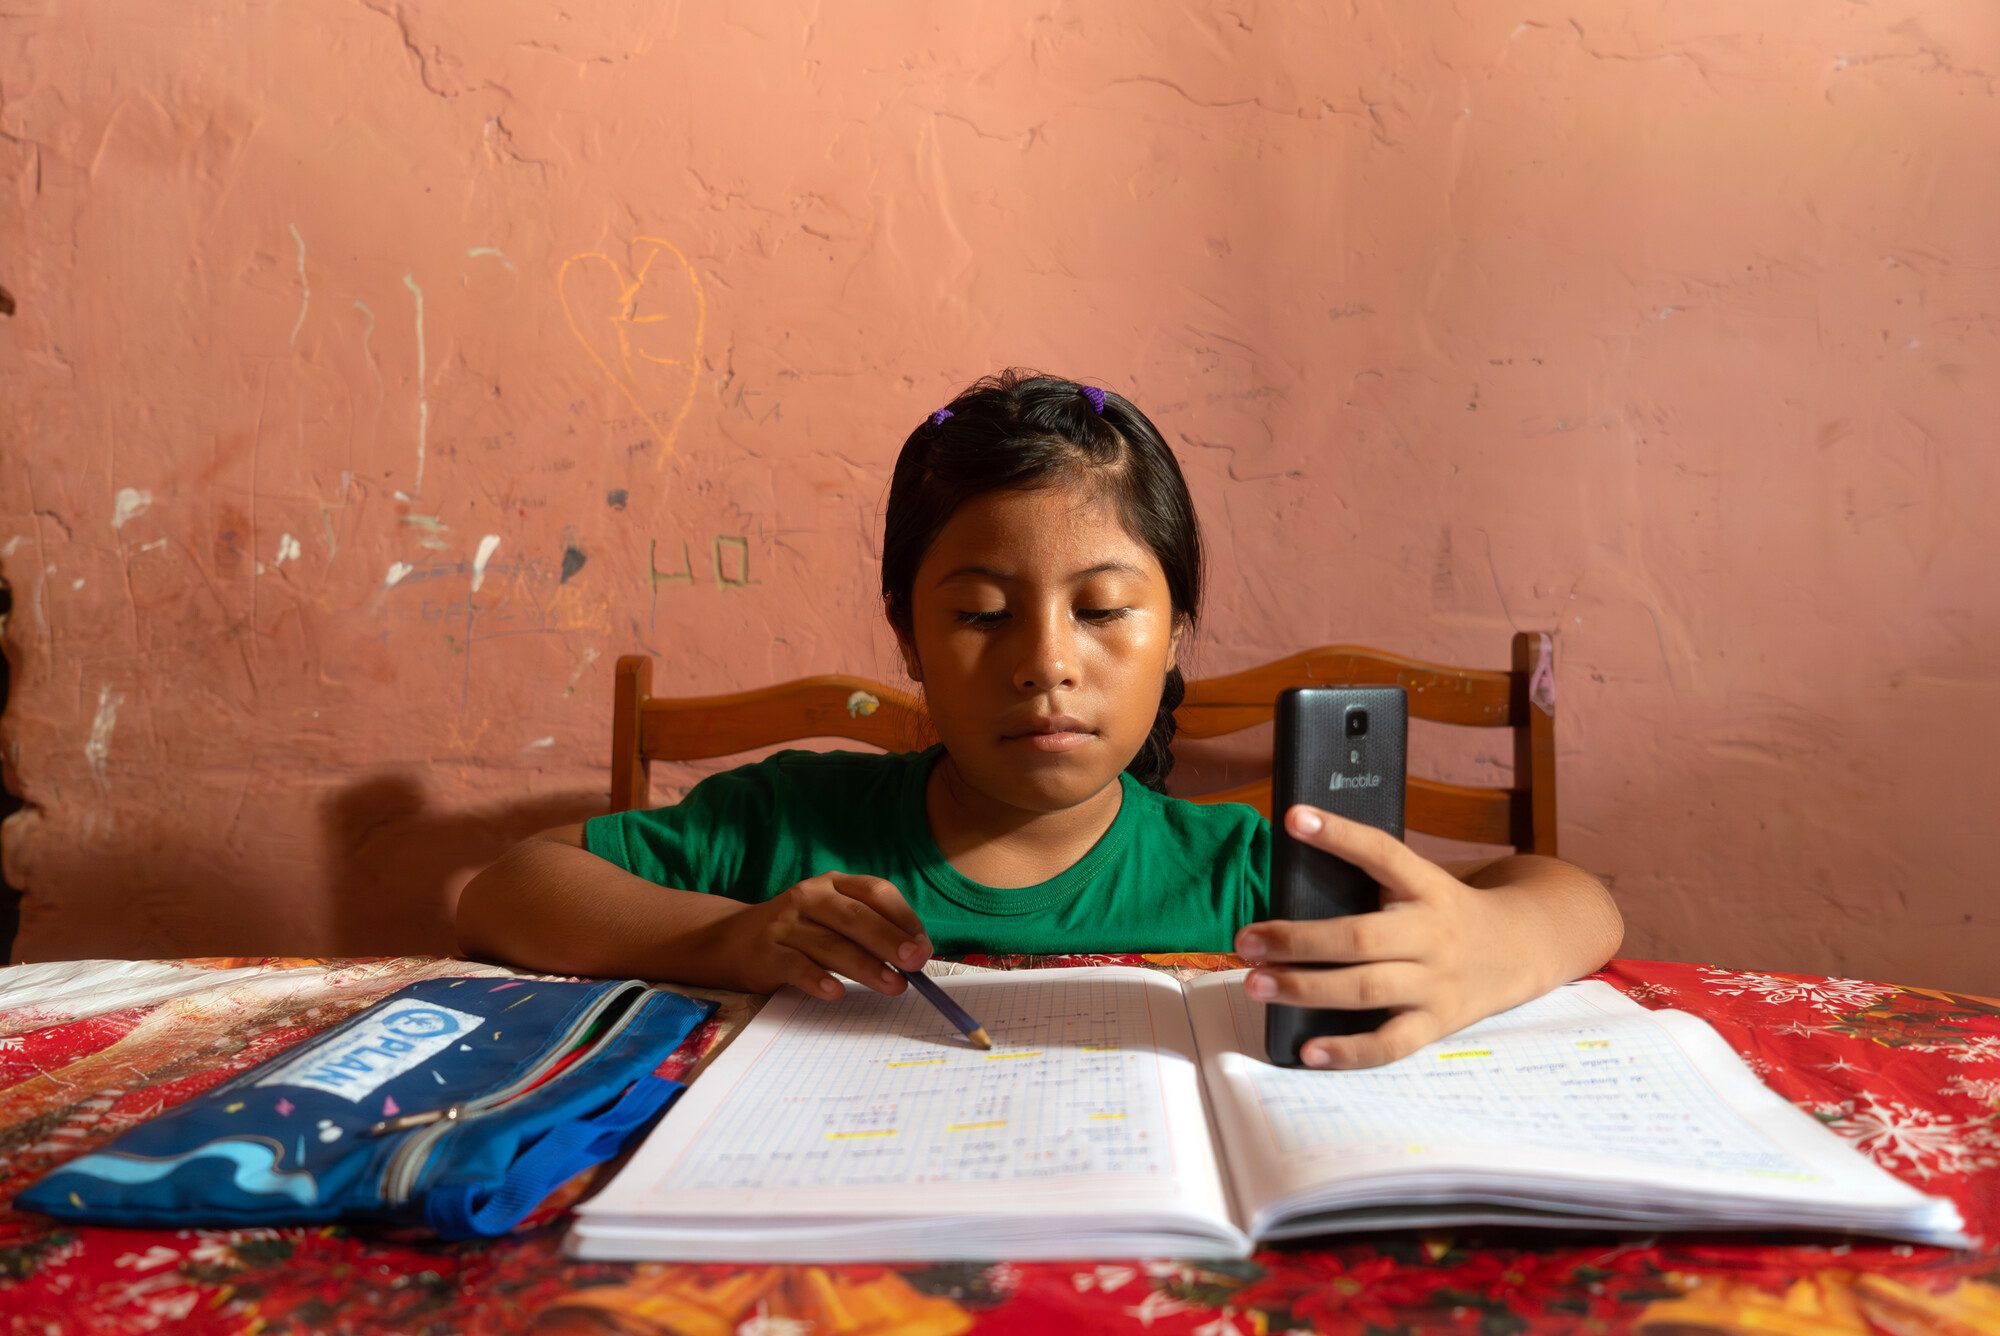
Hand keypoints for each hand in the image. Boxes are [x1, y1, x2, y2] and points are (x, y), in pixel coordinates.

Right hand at [689, 872, 932, 1000]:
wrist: (730, 940)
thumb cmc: (798, 933)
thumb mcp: (831, 919)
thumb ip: (868, 933)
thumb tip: (914, 957)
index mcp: (833, 884)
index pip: (875, 892)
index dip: (903, 918)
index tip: (923, 946)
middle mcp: (809, 897)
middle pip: (856, 917)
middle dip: (889, 940)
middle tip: (915, 963)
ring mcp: (785, 923)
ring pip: (831, 944)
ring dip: (866, 967)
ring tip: (893, 986)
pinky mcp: (765, 952)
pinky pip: (795, 966)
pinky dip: (816, 979)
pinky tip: (836, 993)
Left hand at [1234, 805, 1536, 1068]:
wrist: (1522, 947)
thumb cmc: (1447, 911)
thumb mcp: (1422, 882)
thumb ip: (1372, 881)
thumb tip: (1291, 878)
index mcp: (1427, 886)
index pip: (1382, 853)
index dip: (1339, 834)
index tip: (1294, 818)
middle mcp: (1433, 933)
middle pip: (1359, 938)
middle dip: (1297, 940)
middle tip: (1246, 940)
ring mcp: (1436, 982)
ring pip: (1366, 989)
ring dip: (1305, 989)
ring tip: (1257, 984)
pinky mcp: (1437, 1023)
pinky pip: (1390, 1043)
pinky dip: (1348, 1051)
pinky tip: (1307, 1050)